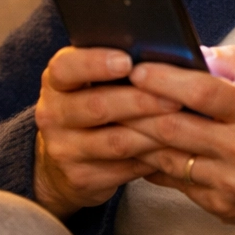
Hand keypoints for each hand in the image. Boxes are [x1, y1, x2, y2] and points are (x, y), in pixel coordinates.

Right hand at [34, 46, 181, 218]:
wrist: (63, 163)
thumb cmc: (92, 106)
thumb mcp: (91, 83)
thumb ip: (117, 68)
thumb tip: (162, 55)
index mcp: (56, 82)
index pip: (66, 67)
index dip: (95, 63)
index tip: (127, 61)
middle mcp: (52, 114)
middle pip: (97, 106)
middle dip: (140, 101)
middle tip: (174, 98)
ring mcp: (63, 149)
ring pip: (115, 142)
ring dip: (152, 133)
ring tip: (182, 125)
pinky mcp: (79, 178)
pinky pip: (123, 168)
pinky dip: (151, 159)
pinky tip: (172, 150)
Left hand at [123, 46, 234, 234]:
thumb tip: (195, 52)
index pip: (202, 93)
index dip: (164, 80)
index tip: (137, 68)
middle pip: (175, 128)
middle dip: (138, 109)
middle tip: (114, 91)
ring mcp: (230, 182)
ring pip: (168, 158)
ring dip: (139, 138)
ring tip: (118, 118)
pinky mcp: (220, 205)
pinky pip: (175, 182)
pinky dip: (154, 163)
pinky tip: (140, 147)